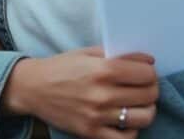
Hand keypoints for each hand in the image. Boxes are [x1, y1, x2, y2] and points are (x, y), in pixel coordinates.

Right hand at [1, 46, 157, 138]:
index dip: (150, 71)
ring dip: (146, 110)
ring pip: (144, 118)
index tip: (145, 72)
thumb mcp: (87, 52)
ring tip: (137, 104)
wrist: (32, 88)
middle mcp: (102, 94)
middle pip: (149, 95)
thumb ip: (118, 54)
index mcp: (103, 69)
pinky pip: (126, 138)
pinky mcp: (91, 133)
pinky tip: (124, 120)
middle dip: (150, 88)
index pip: (146, 74)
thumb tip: (148, 60)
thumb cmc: (61, 67)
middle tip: (143, 86)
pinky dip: (131, 130)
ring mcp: (98, 116)